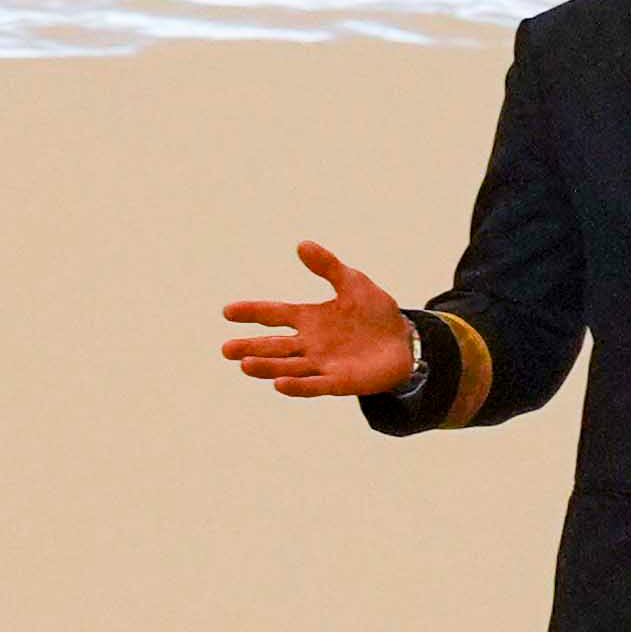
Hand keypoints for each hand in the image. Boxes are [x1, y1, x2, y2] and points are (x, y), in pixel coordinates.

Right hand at [224, 243, 421, 402]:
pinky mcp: (339, 382)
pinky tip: (278, 385)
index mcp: (309, 318)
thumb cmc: (375, 312)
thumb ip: (328, 266)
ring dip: (267, 367)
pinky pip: (314, 385)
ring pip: (288, 367)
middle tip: (226, 350)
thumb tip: (301, 245)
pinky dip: (297, 386)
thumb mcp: (353, 282)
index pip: (274, 314)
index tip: (227, 312)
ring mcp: (322, 364)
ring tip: (245, 365)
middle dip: (250, 348)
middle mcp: (309, 344)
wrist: (405, 341)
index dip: (252, 313)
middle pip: (274, 347)